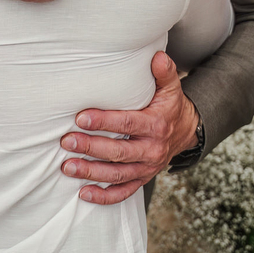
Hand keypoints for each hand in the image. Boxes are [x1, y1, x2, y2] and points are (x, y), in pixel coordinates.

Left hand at [59, 51, 197, 204]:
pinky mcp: (142, 179)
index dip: (104, 122)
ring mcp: (147, 167)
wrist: (186, 132)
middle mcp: (151, 149)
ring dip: (91, 172)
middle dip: (91, 148)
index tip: (81, 118)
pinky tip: (84, 193)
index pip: (127, 123)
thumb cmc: (170, 107)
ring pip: (117, 174)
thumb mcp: (171, 88)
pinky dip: (104, 196)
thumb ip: (164, 72)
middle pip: (118, 152)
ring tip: (67, 167)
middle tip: (67, 141)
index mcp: (156, 125)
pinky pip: (123, 192)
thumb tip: (156, 56)